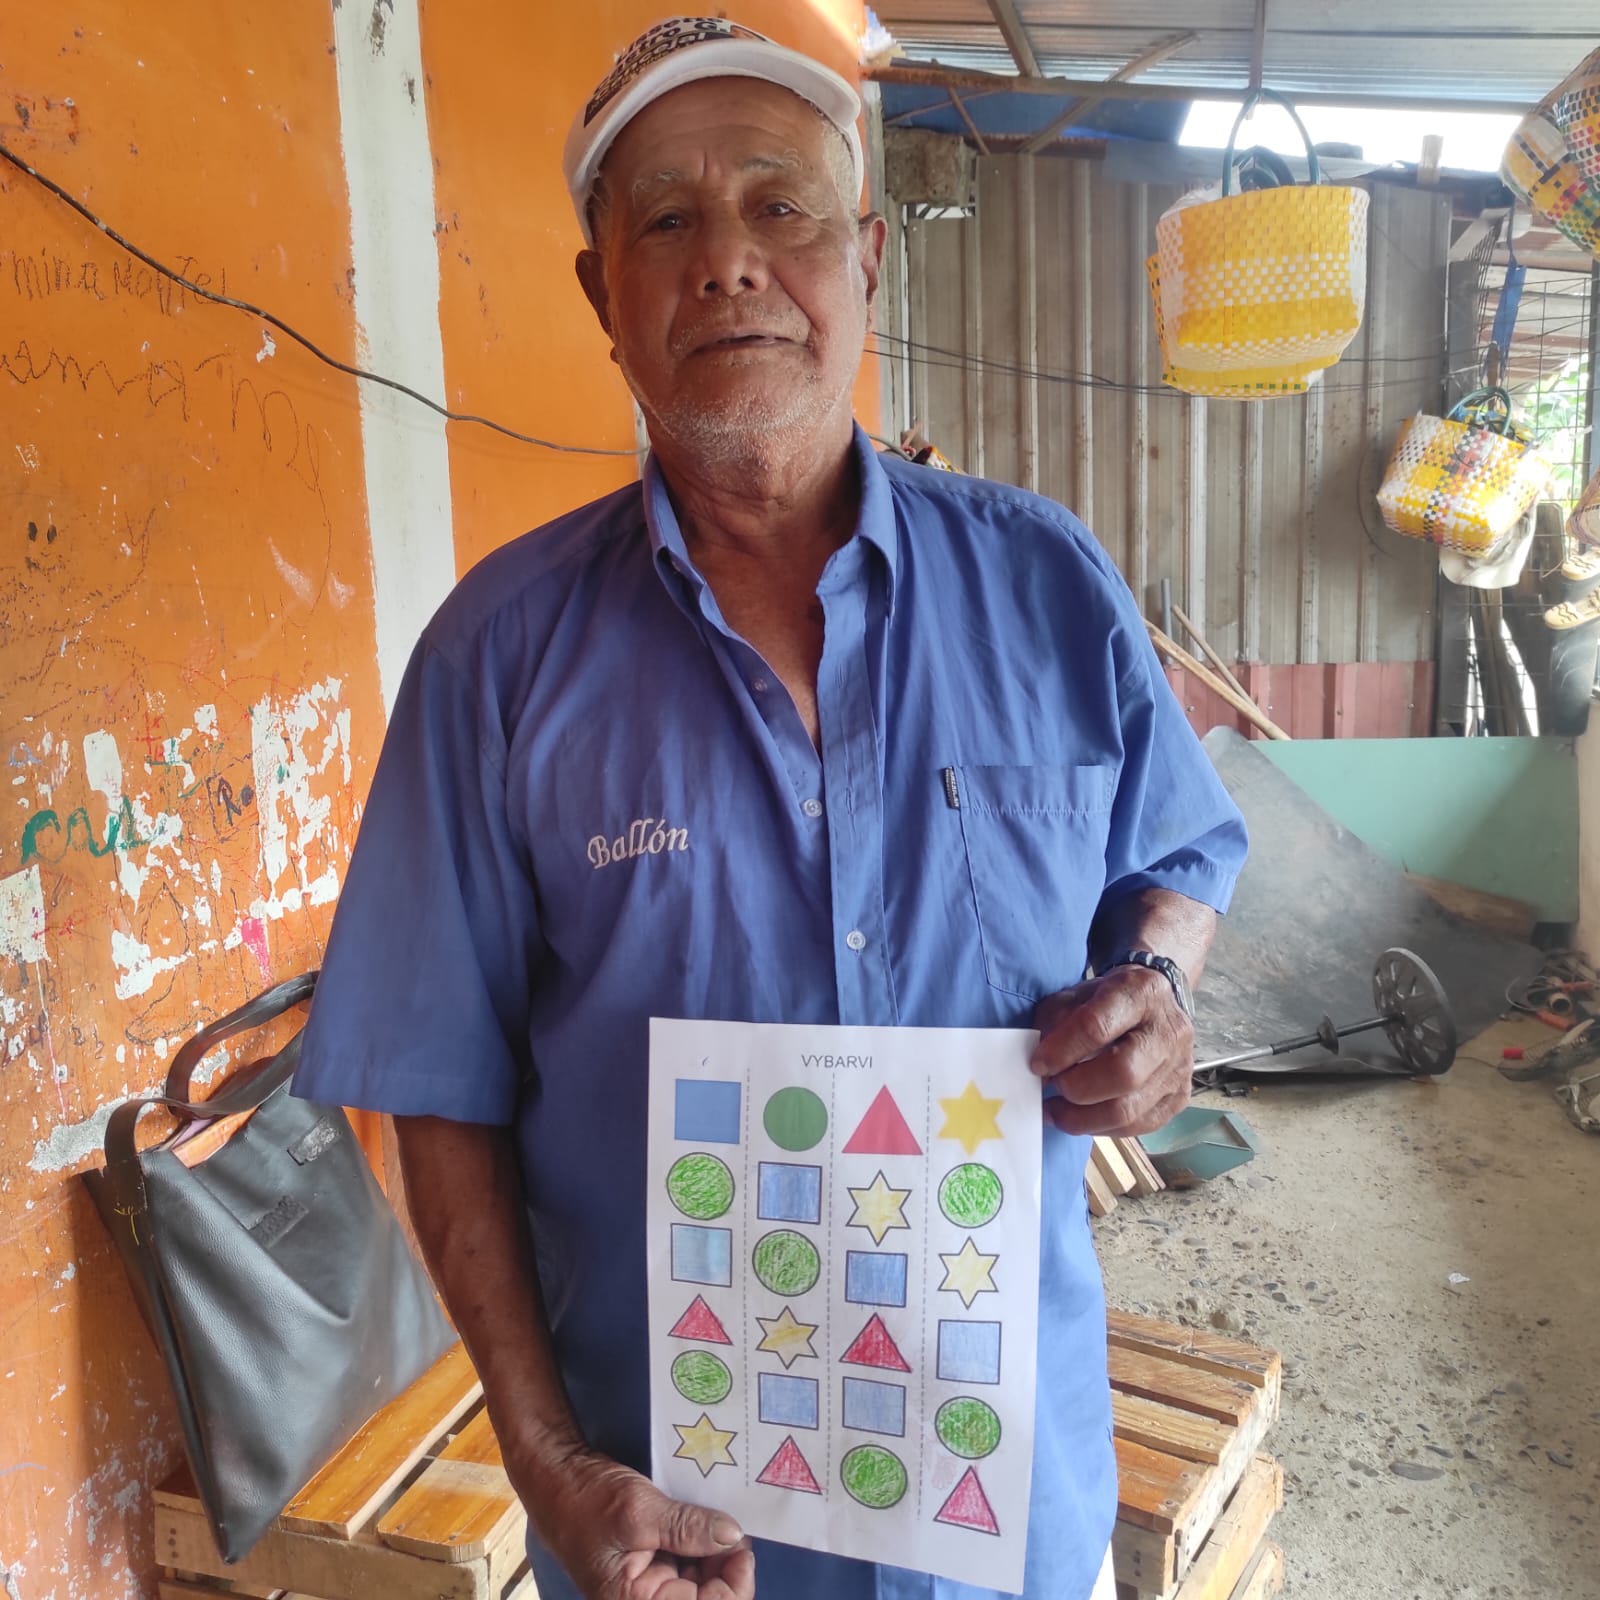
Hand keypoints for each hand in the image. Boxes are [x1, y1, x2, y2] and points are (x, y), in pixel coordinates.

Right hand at [527, 1448, 754, 1599]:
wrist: (555, 1476)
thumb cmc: (587, 1499)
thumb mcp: (639, 1512)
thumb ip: (686, 1527)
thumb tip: (734, 1537)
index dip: (731, 1585)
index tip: (743, 1547)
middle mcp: (645, 1597)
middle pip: (704, 1597)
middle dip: (726, 1567)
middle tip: (736, 1528)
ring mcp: (649, 1578)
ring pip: (700, 1578)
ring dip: (716, 1553)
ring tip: (723, 1518)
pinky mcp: (652, 1557)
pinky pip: (687, 1558)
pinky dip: (702, 1541)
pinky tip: (710, 1519)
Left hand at [1031, 965, 1193, 1135]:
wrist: (1156, 1006)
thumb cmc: (1110, 1001)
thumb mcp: (1078, 994)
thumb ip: (1057, 1020)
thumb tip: (1042, 1064)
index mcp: (1141, 992)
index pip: (1097, 1026)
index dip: (1061, 1050)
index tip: (1037, 1064)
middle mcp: (1169, 1030)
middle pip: (1122, 1073)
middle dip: (1076, 1088)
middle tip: (1052, 1085)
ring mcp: (1179, 1068)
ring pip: (1128, 1110)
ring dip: (1082, 1118)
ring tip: (1055, 1110)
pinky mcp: (1180, 1097)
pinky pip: (1137, 1127)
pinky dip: (1101, 1128)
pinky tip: (1081, 1117)